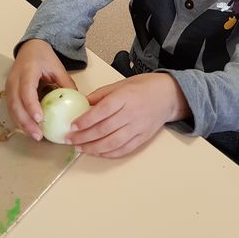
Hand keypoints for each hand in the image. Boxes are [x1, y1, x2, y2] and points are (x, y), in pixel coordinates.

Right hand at [6, 39, 76, 140]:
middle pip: (16, 104)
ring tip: (35, 136)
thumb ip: (66, 83)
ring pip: (12, 109)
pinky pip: (12, 108)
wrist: (31, 47)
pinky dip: (19, 120)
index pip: (27, 90)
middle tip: (38, 135)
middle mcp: (15, 79)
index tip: (40, 119)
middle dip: (26, 122)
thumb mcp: (58, 67)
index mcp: (27, 70)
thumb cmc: (44, 57)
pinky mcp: (9, 92)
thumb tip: (77, 102)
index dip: (32, 106)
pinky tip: (29, 128)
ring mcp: (9, 86)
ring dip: (22, 124)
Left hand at [66, 73, 189, 157]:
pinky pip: (123, 149)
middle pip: (105, 129)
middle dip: (84, 136)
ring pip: (113, 143)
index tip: (72, 125)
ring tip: (79, 148)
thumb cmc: (143, 87)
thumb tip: (81, 104)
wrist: (169, 96)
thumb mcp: (121, 84)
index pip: (103, 110)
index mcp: (126, 96)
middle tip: (69, 139)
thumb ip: (101, 95)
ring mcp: (138, 128)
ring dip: (93, 148)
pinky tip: (96, 152)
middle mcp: (132, 113)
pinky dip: (108, 153)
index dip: (86, 119)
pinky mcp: (143, 138)